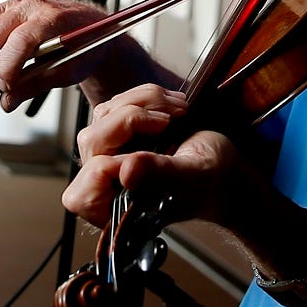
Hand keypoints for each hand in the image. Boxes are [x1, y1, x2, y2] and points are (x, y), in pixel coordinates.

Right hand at [0, 0, 114, 107]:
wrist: (92, 28)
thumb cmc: (84, 47)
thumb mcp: (67, 72)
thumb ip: (33, 85)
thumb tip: (5, 100)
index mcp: (50, 19)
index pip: (19, 42)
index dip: (7, 70)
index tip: (6, 89)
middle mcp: (26, 7)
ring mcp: (10, 6)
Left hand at [64, 84, 253, 228]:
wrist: (224, 169)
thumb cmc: (211, 182)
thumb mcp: (192, 176)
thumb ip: (160, 174)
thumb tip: (126, 169)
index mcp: (120, 209)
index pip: (82, 195)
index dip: (102, 168)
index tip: (143, 153)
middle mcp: (109, 184)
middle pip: (92, 141)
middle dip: (131, 119)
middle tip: (168, 120)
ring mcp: (113, 155)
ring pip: (105, 115)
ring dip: (143, 102)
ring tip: (179, 110)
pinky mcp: (122, 133)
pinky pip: (117, 103)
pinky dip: (146, 96)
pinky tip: (173, 105)